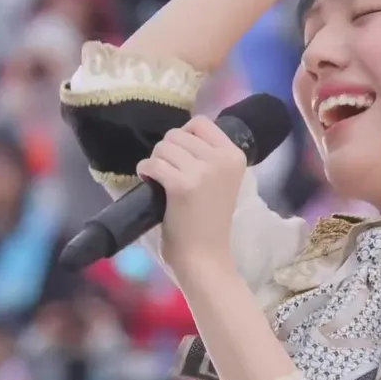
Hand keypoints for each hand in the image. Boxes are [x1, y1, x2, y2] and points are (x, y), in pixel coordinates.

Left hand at [136, 116, 245, 278]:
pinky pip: (153, 163)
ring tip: (160, 179)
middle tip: (168, 172)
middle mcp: (222, 159)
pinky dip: (145, 170)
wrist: (205, 256)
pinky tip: (148, 181)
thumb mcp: (222, 181)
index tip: (180, 155)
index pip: (201, 123)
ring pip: (163, 146)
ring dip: (155, 160)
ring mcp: (203, 171)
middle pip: (178, 133)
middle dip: (166, 151)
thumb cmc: (210, 221)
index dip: (184, 135)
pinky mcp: (182, 185)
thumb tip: (181, 135)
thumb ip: (210, 156)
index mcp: (235, 156)